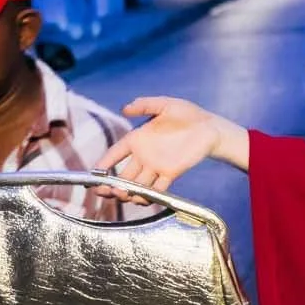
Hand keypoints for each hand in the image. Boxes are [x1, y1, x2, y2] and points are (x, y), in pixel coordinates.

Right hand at [102, 96, 230, 191]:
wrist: (210, 128)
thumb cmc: (188, 114)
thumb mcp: (165, 104)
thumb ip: (145, 105)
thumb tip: (125, 108)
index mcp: (138, 138)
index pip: (116, 152)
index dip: (104, 162)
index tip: (93, 173)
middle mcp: (144, 155)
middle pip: (123, 174)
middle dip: (111, 185)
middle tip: (103, 192)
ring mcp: (156, 166)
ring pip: (137, 184)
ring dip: (127, 192)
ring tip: (121, 195)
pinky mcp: (170, 173)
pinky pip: (156, 189)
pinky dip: (148, 196)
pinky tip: (140, 200)